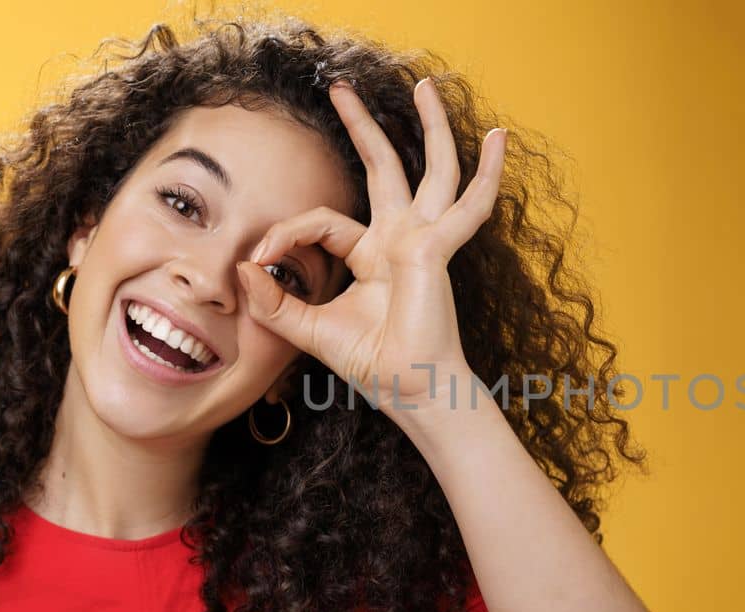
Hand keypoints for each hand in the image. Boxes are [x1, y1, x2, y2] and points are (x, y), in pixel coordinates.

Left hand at [235, 78, 506, 413]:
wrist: (409, 390)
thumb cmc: (372, 364)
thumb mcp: (308, 329)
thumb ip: (275, 302)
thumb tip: (244, 268)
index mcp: (374, 255)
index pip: (325, 220)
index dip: (286, 231)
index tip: (260, 258)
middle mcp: (401, 240)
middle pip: (385, 168)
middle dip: (362, 127)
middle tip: (338, 88)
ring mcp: (424, 240)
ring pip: (434, 171)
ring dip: (431, 127)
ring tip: (424, 88)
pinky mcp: (436, 246)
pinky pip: (465, 205)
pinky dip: (488, 175)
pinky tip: (500, 142)